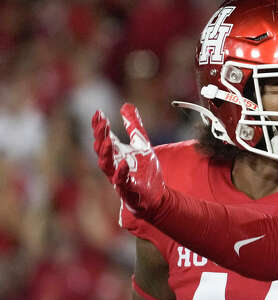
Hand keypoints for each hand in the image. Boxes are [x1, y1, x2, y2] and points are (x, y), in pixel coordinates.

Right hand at [91, 103, 166, 217]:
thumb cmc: (145, 170)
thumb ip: (134, 125)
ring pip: (105, 165)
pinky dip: (122, 172)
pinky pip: (121, 181)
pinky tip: (125, 162)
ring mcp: (118, 177)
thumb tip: (126, 105)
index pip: (103, 137)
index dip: (99, 126)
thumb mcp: (142, 143)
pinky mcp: (128, 189)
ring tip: (108, 140)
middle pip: (100, 149)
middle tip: (102, 123)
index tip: (99, 112)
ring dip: (105, 152)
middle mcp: (112, 165)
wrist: (156, 195)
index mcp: (115, 153)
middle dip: (100, 136)